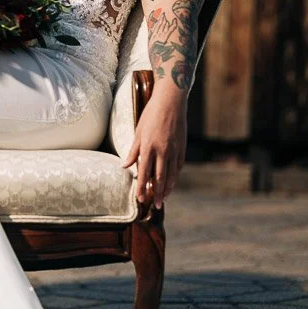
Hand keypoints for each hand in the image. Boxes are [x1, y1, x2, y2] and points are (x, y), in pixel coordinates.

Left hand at [120, 94, 186, 208]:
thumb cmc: (151, 115)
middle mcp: (162, 151)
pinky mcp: (182, 148)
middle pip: (159, 178)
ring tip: (162, 199)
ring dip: (166, 188)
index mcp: (148, 147)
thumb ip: (133, 151)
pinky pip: (178, 167)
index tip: (139, 199)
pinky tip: (171, 183)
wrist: (171, 103)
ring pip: (171, 175)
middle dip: (155, 193)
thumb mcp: (138, 131)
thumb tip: (125, 166)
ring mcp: (174, 150)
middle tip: (154, 206)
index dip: (141, 187)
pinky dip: (174, 177)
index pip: (144, 173)